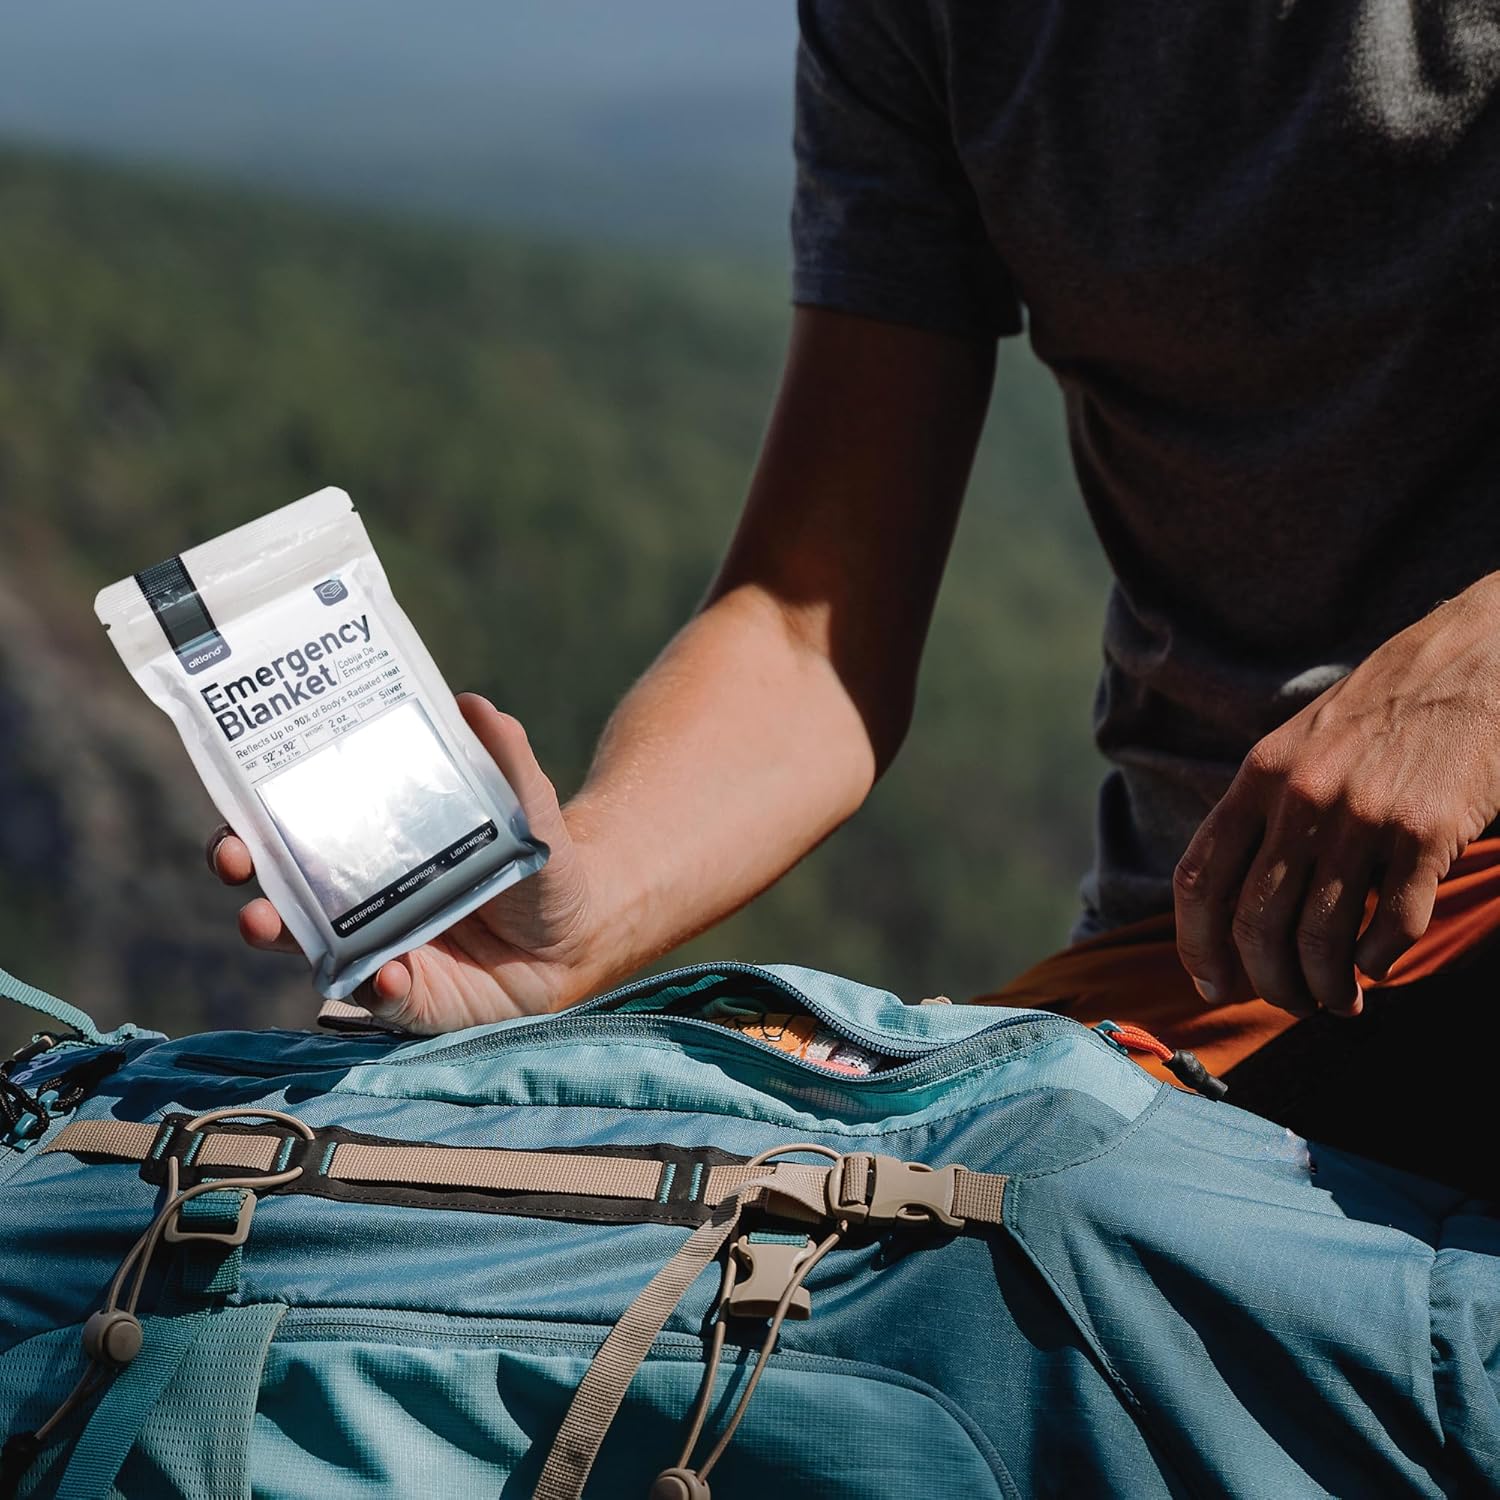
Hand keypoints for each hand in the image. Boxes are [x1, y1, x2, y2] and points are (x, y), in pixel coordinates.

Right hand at [209, 694, 601, 1033]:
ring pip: (315, 953)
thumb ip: (506, 762)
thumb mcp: (525, 806)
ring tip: (265, 923)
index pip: (294, 837)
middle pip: (284, 899)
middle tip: (234, 865)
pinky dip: (382, 989)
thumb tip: (476, 707)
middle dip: (248, 879)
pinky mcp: (416, 1001)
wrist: (581, 931)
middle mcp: (363, 906)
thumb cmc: (535, 861)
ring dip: (285, 939)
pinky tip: (390, 974)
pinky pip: (386, 1001)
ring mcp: (383, 954)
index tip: (230, 817)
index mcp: (372, 850)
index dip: (251, 828)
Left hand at [1174, 576, 1499, 1017]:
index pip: (1199, 879)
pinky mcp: (1426, 834)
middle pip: (1256, 924)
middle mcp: (1301, 798)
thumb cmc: (1377, 717)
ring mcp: (1362, 817)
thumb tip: (1229, 910)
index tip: (1211, 985)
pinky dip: (1377, 964)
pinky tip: (1377, 966)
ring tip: (1336, 1000)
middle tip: (1289, 1001)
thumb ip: (1260, 816)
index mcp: (1258, 778)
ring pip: (1319, 939)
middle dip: (1268, 981)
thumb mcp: (1296, 749)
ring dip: (1323, 988)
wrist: (1470, 664)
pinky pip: (1388, 929)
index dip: (1196, 945)